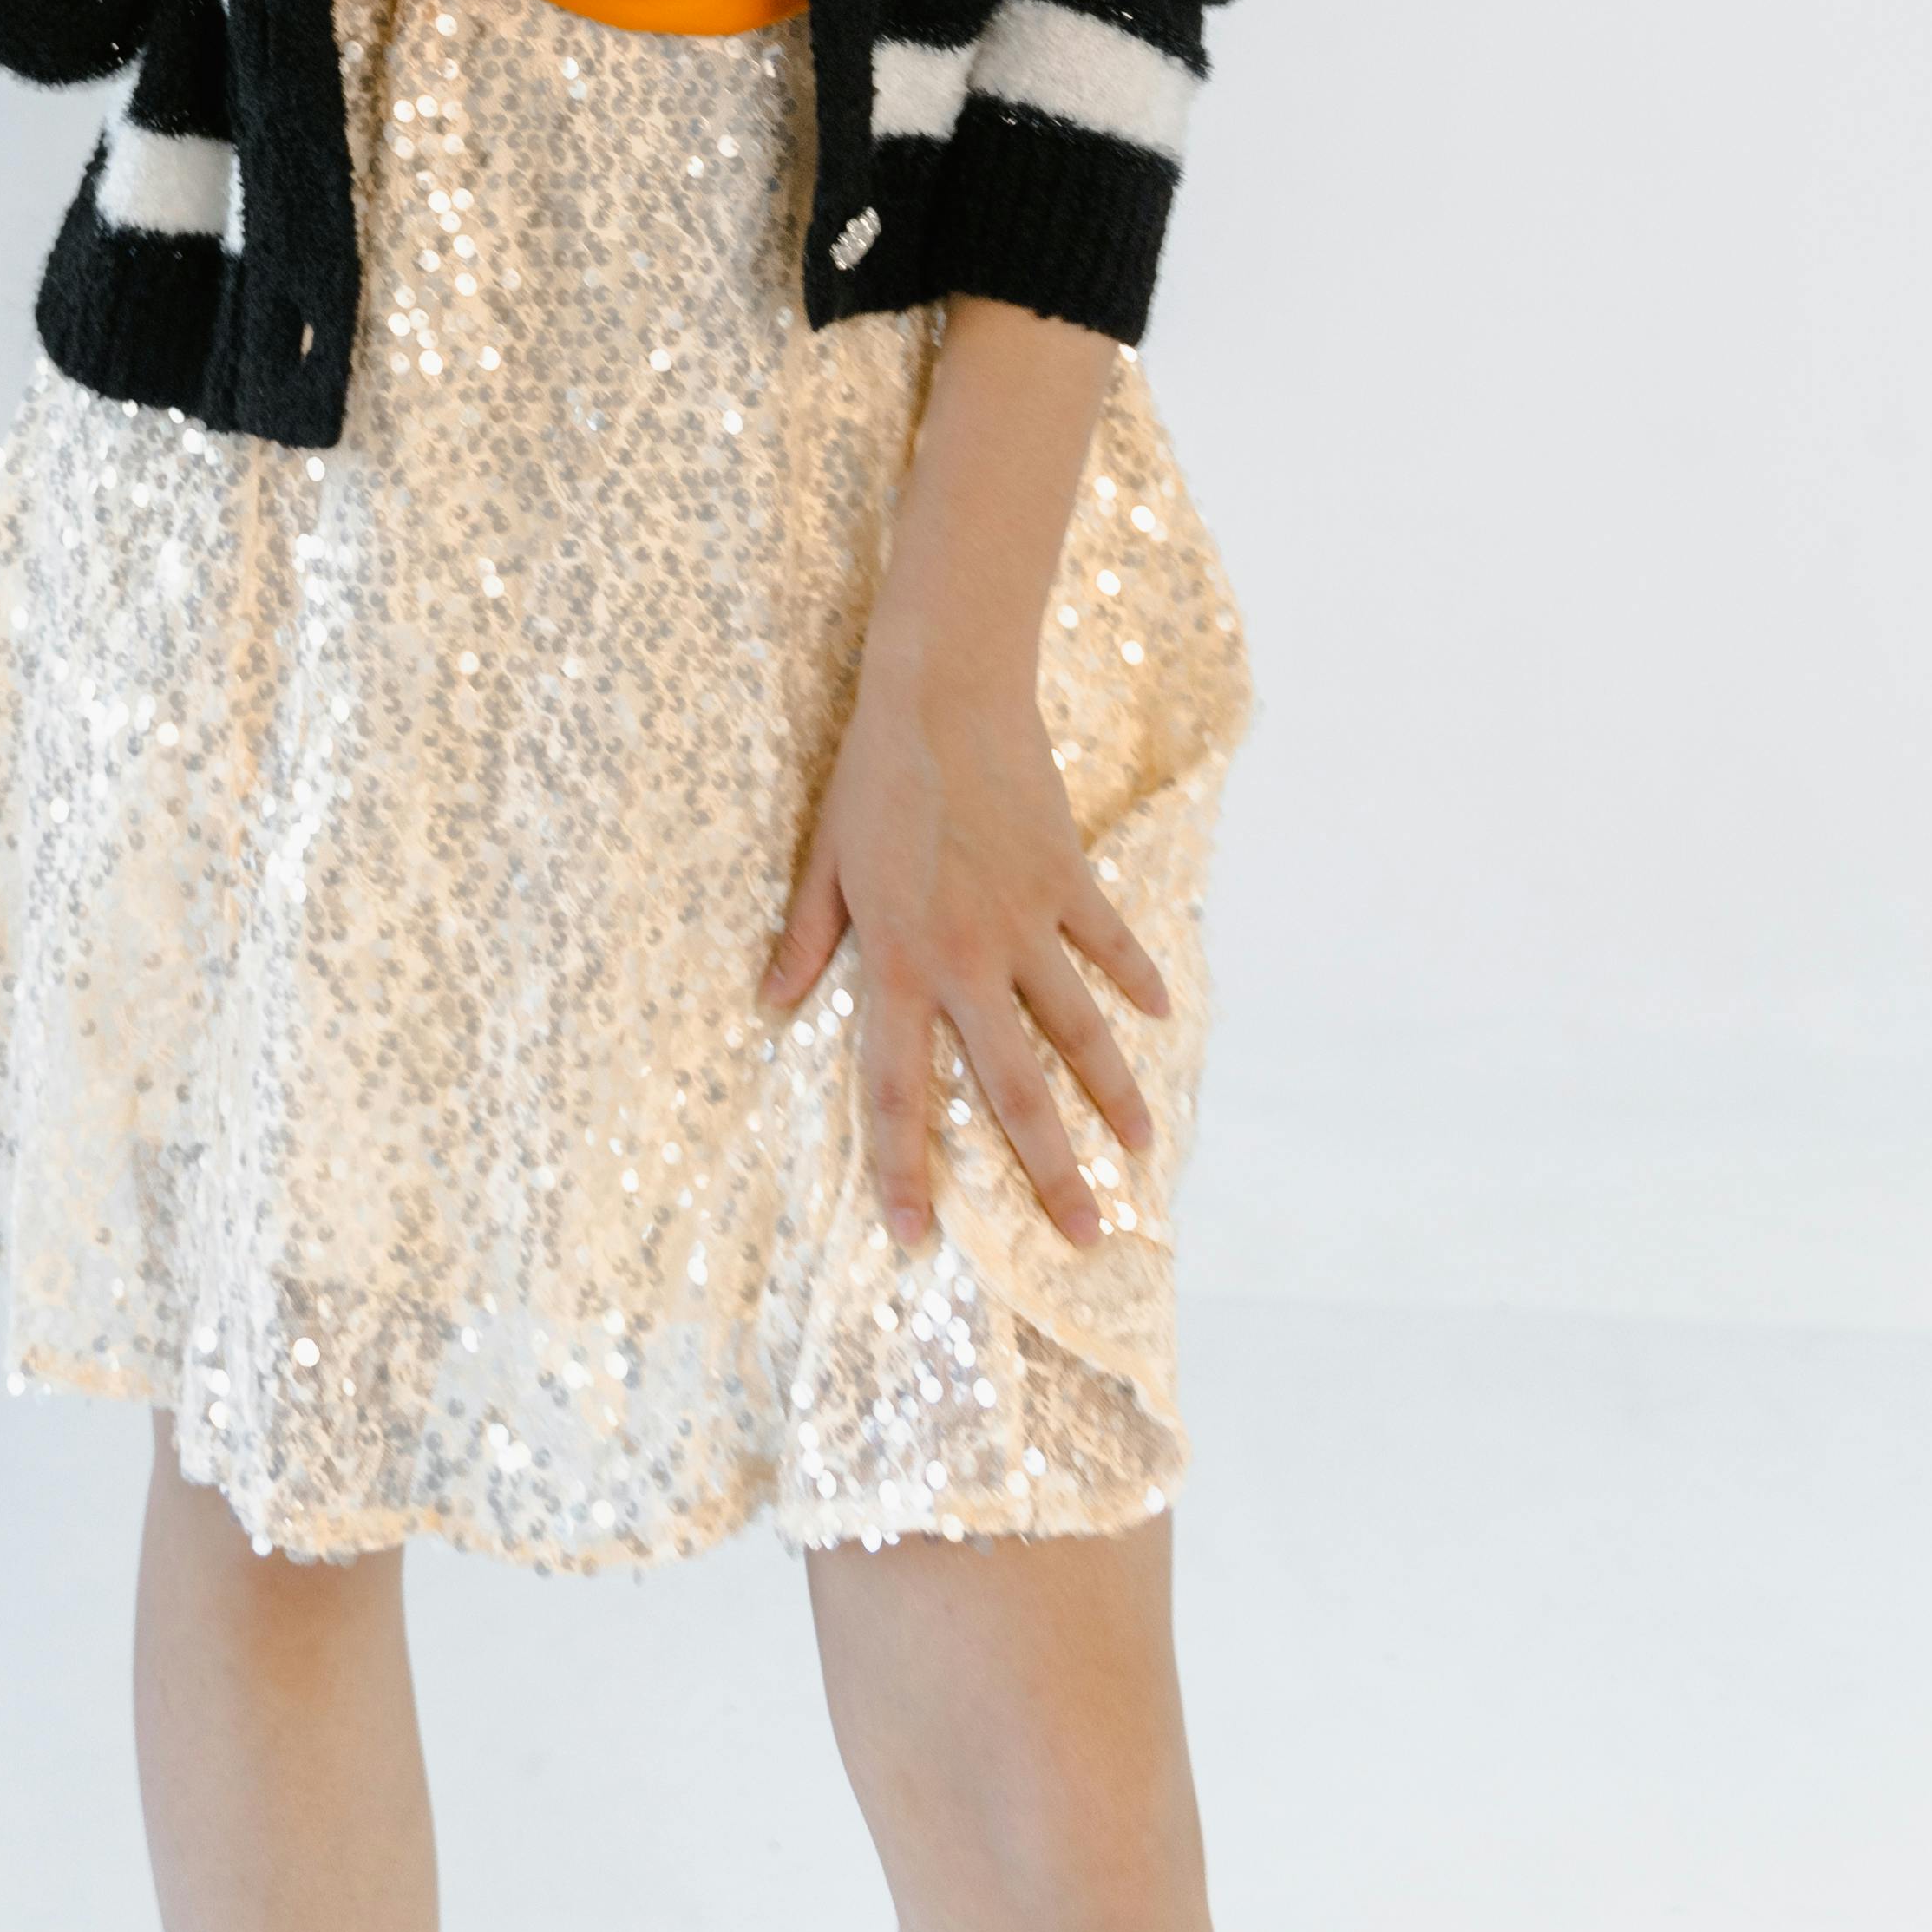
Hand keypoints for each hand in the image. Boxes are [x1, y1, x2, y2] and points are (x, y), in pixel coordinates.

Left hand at [761, 645, 1167, 1255]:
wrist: (945, 692)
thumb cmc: (872, 772)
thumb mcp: (824, 858)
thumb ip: (806, 938)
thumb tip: (773, 1005)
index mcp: (899, 962)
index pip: (896, 1090)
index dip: (903, 1170)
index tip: (916, 1239)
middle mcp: (969, 959)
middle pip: (1014, 1089)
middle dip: (1048, 1172)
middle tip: (1083, 1239)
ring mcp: (1029, 922)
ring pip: (1080, 1032)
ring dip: (1113, 1097)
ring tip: (1140, 1155)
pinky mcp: (1069, 879)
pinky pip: (1109, 943)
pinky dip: (1135, 979)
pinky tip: (1159, 1016)